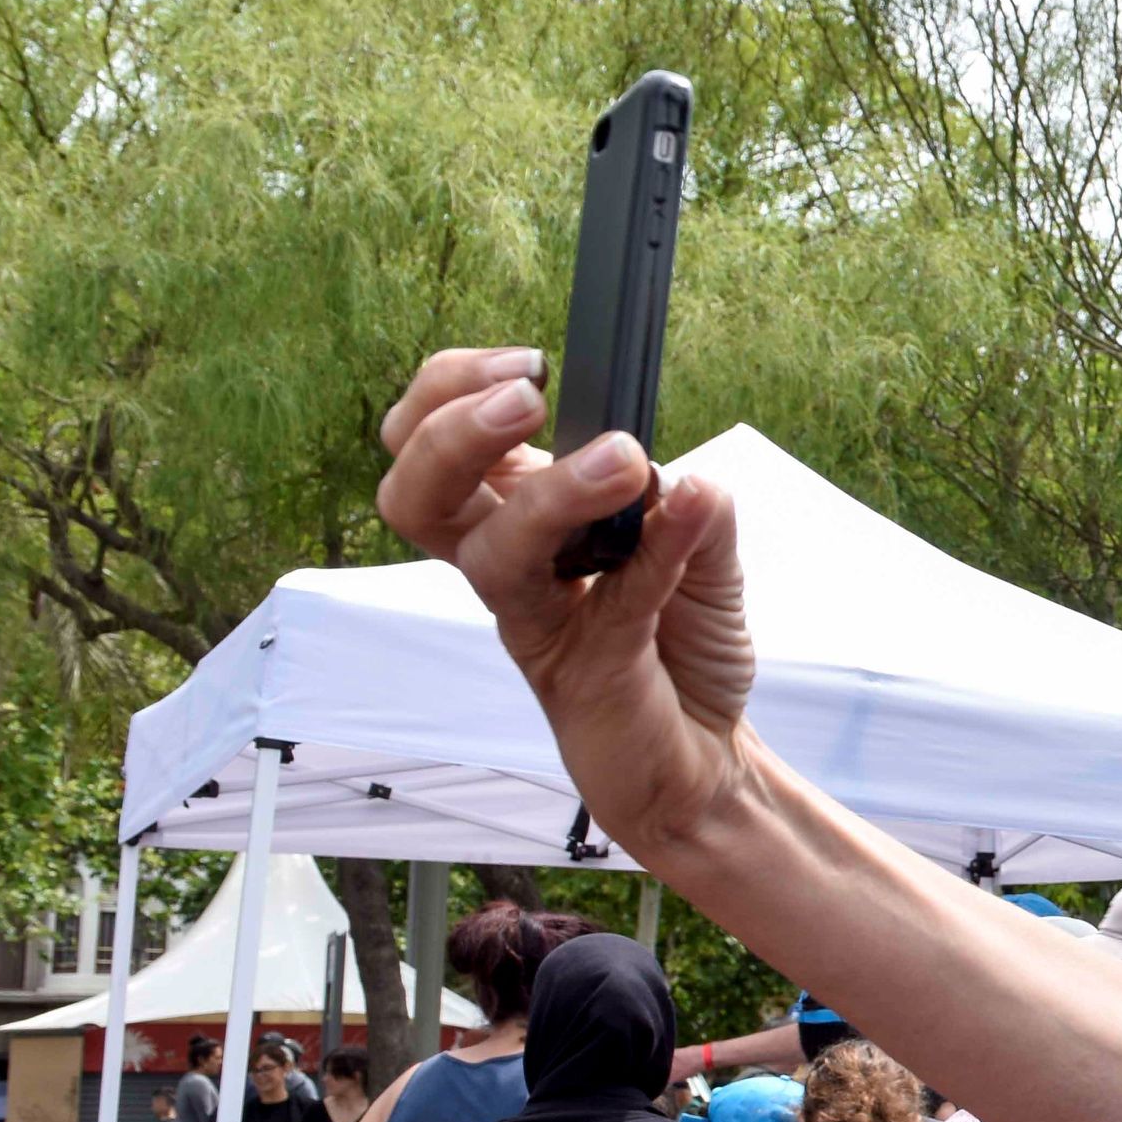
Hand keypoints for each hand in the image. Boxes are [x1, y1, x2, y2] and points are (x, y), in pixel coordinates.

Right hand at [374, 346, 756, 863]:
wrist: (705, 757)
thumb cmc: (679, 650)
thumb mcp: (707, 556)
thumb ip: (695, 511)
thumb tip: (686, 479)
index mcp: (518, 517)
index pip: (431, 436)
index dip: (454, 387)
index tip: (529, 364)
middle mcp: (509, 565)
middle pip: (414, 493)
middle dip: (450, 430)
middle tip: (524, 399)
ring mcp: (536, 620)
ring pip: (487, 552)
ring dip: (549, 493)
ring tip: (619, 460)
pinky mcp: (580, 670)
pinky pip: (607, 601)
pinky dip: (658, 550)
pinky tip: (696, 510)